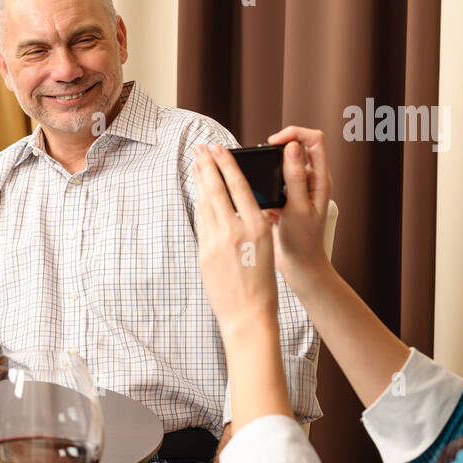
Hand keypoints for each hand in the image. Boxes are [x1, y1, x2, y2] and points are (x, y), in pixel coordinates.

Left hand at [193, 144, 278, 338]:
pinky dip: (201, 206)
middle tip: (199, 149)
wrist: (248, 314)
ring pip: (206, 204)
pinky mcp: (204, 252)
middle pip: (217, 189)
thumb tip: (235, 204)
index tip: (218, 148)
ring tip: (196, 165)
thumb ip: (250, 223)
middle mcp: (236, 229)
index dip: (226, 164)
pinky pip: (202, 223)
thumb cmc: (262, 282)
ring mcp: (217, 241)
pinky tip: (199, 195)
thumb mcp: (265, 246)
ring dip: (200, 182)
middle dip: (207, 166)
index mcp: (258, 225)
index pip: (239, 186)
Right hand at [264, 126, 333, 286]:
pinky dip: (264, 186)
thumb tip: (293, 147)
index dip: (294, 134)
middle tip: (261, 159)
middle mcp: (312, 180)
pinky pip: (273, 182)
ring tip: (259, 182)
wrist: (299, 266)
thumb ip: (296, 177)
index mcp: (320, 179)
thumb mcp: (297, 208)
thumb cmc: (304, 242)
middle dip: (277, 148)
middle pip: (297, 147)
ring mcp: (298, 189)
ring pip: (282, 165)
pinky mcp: (286, 198)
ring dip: (268, 169)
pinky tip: (262, 202)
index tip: (273, 143)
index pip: (314, 139)